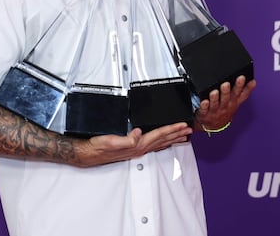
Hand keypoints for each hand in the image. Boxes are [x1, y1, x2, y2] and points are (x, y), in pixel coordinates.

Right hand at [75, 122, 192, 166]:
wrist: (90, 154)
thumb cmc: (99, 147)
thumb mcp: (111, 141)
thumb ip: (125, 139)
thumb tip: (138, 133)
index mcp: (137, 145)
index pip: (159, 135)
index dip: (172, 130)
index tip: (182, 125)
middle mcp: (140, 148)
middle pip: (163, 140)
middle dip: (177, 134)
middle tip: (189, 129)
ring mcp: (138, 150)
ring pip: (160, 143)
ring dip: (172, 138)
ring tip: (183, 135)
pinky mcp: (133, 149)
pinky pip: (153, 145)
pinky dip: (162, 142)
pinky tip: (165, 141)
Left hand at [195, 76, 255, 131]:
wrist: (214, 126)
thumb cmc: (225, 109)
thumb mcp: (236, 102)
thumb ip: (244, 92)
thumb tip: (253, 81)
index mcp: (234, 102)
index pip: (241, 95)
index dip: (244, 87)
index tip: (243, 78)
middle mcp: (225, 106)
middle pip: (227, 98)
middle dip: (226, 91)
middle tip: (226, 84)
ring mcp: (215, 111)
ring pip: (215, 104)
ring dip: (215, 98)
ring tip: (214, 92)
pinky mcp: (205, 114)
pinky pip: (204, 110)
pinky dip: (204, 106)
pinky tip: (204, 101)